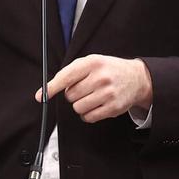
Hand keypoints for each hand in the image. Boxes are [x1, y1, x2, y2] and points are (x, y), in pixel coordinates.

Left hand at [36, 54, 152, 123]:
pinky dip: (88, 114)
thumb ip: (72, 71)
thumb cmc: (109, 70)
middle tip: (85, 88)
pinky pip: (89, 117)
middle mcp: (101, 77)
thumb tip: (50, 88)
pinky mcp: (113, 108)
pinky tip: (96, 105)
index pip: (66, 76)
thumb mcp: (92, 62)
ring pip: (78, 108)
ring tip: (92, 97)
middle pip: (70, 95)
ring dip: (80, 105)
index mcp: (93, 63)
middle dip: (73, 94)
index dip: (51, 87)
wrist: (137, 78)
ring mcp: (108, 93)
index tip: (40, 96)